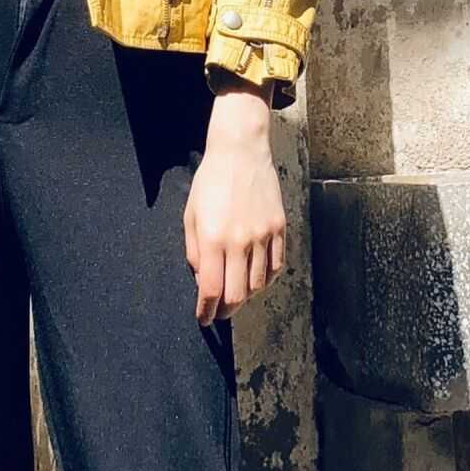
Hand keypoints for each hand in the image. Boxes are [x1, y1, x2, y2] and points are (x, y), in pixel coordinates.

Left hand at [183, 83, 284, 323]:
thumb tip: (204, 280)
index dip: (206, 311)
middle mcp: (240, 241)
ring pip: (258, 284)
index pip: (211, 289)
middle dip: (226, 309)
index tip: (204, 319)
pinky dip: (265, 279)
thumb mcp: (190, 215)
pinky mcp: (279, 229)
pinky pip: (276, 266)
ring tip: (236, 293)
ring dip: (246, 295)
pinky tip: (255, 278)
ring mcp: (263, 235)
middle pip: (237, 294)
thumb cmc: (210, 181)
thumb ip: (195, 251)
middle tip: (219, 311)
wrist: (241, 151)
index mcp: (214, 238)